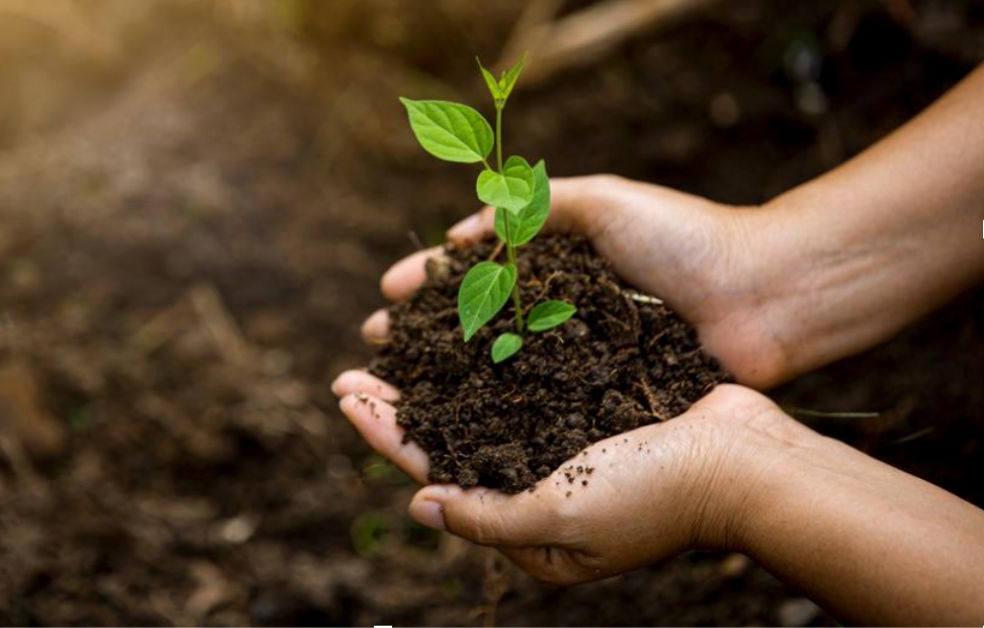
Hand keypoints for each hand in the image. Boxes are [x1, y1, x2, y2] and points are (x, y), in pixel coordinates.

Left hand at [332, 373, 804, 584]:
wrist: (746, 459)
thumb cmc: (655, 495)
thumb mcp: (560, 520)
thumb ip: (486, 516)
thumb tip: (420, 504)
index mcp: (526, 526)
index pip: (433, 474)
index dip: (386, 432)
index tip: (346, 393)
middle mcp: (538, 487)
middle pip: (451, 439)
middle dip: (401, 402)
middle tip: (356, 362)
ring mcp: (564, 445)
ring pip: (482, 405)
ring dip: (440, 374)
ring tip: (402, 340)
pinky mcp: (590, 407)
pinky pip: (526, 379)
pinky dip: (491, 355)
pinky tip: (468, 327)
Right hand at [364, 175, 789, 387]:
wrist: (767, 297)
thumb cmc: (687, 240)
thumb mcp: (602, 203)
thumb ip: (530, 208)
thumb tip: (458, 236)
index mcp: (555, 269)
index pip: (475, 278)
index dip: (428, 287)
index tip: (386, 297)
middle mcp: (559, 322)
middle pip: (472, 335)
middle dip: (417, 347)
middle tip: (370, 358)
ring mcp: (578, 368)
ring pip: (495, 381)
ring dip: (439, 392)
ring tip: (391, 400)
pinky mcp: (603, 407)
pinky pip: (538, 415)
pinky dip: (492, 423)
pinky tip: (453, 432)